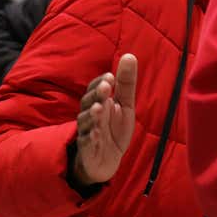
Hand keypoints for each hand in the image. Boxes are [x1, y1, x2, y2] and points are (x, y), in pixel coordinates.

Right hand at [73, 54, 136, 185]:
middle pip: (89, 102)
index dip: (101, 82)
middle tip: (107, 86)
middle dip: (97, 94)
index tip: (111, 76)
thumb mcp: (125, 105)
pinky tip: (96, 133)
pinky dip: (90, 138)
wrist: (106, 160)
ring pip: (86, 122)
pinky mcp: (87, 151)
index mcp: (98, 103)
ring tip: (100, 108)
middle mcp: (90, 116)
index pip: (95, 89)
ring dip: (92, 114)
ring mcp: (87, 133)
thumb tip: (130, 55)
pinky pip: (87, 143)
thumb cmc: (113, 129)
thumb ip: (126, 83)